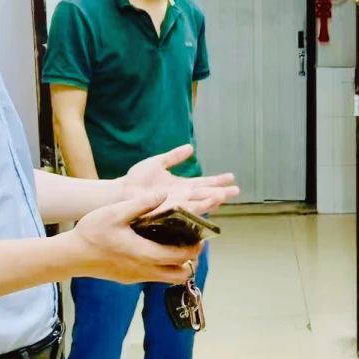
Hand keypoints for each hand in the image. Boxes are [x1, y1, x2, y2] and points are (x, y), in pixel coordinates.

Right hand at [71, 191, 202, 284]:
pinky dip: (163, 265)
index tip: (199, 235)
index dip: (195, 248)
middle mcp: (144, 270)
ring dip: (177, 264)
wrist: (70, 256)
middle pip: (181, 275)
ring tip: (176, 244)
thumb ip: (142, 203)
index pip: (181, 257)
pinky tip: (156, 247)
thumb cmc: (91, 233)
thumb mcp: (116, 212)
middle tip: (191, 241)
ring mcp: (137, 277)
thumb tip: (164, 193)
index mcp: (144, 254)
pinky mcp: (129, 278)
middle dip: (191, 260)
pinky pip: (154, 275)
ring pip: (168, 278)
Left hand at [124, 145, 240, 213]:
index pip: (204, 183)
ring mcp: (176, 204)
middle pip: (206, 194)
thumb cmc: (137, 179)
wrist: (121, 191)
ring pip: (198, 203)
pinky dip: (195, 207)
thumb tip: (190, 148)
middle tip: (236, 190)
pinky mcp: (167, 210)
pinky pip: (184, 209)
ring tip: (223, 196)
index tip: (231, 177)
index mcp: (182, 186)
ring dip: (211, 200)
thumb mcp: (158, 162)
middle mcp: (182, 197)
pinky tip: (204, 204)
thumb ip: (174, 157)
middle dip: (221, 192)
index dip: (217, 180)